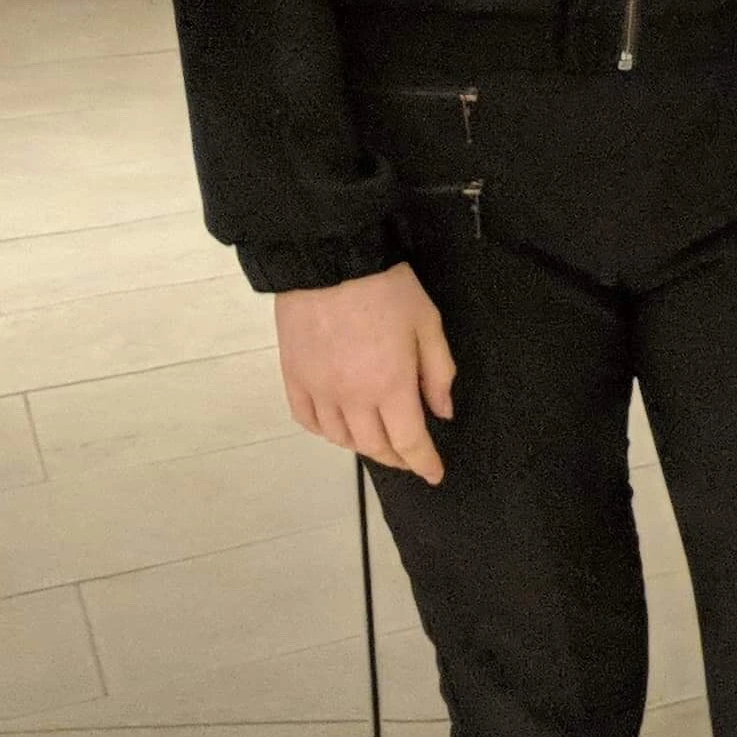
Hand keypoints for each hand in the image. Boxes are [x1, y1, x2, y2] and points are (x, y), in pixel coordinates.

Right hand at [277, 264, 457, 483]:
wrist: (329, 261)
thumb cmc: (385, 288)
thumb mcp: (428, 324)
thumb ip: (438, 372)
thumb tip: (442, 411)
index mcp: (390, 386)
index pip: (409, 441)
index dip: (423, 463)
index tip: (434, 474)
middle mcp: (351, 398)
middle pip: (374, 446)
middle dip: (397, 458)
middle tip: (412, 457)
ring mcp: (318, 390)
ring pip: (340, 438)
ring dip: (363, 446)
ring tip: (380, 441)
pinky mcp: (293, 378)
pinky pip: (307, 420)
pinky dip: (325, 432)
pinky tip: (339, 427)